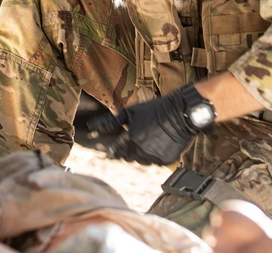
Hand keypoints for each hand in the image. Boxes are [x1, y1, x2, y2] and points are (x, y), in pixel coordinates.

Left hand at [86, 85, 210, 164]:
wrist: (181, 114)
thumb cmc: (153, 110)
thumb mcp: (130, 113)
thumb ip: (110, 122)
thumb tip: (91, 126)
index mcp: (131, 138)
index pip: (116, 150)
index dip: (113, 151)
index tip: (111, 151)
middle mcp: (142, 150)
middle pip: (128, 157)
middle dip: (127, 151)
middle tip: (133, 142)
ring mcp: (154, 157)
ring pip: (141, 161)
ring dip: (140, 154)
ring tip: (147, 140)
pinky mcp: (165, 161)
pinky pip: (154, 162)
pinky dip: (153, 155)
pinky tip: (157, 143)